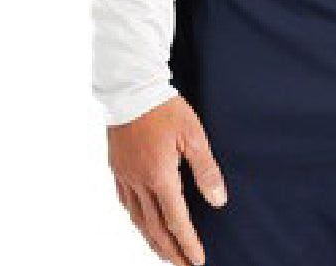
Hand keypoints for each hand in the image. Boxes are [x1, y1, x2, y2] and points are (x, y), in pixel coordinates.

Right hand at [107, 94, 226, 265]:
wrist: (130, 87)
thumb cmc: (165, 107)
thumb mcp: (193, 134)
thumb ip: (206, 170)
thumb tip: (218, 201)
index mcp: (160, 176)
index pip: (176, 221)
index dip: (188, 243)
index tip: (198, 261)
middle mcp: (139, 182)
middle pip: (155, 229)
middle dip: (171, 251)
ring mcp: (125, 176)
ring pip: (137, 220)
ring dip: (152, 241)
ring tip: (165, 253)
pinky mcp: (116, 168)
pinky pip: (125, 204)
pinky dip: (136, 221)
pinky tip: (142, 224)